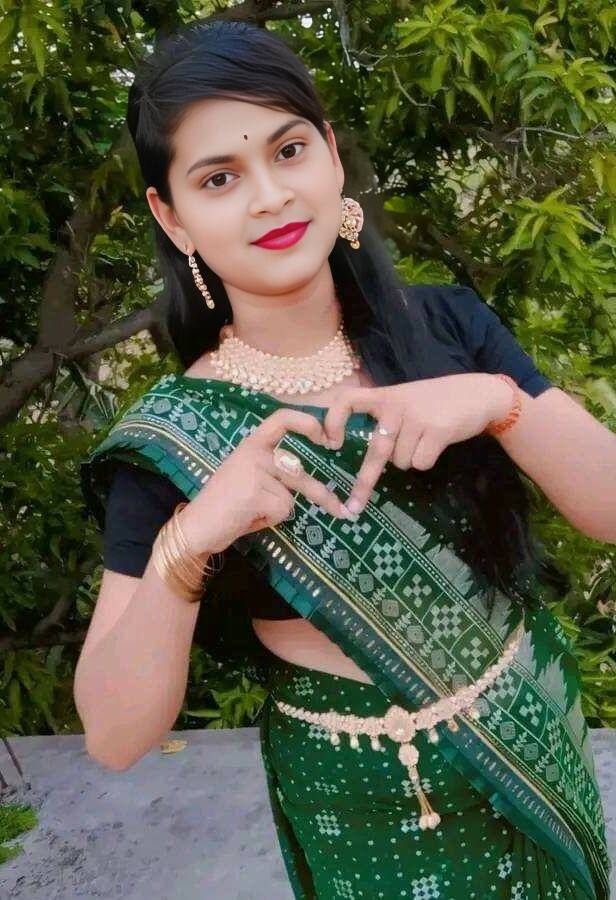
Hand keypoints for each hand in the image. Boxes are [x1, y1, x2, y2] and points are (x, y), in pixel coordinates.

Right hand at [178, 407, 355, 554]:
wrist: (196, 526)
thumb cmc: (225, 503)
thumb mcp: (249, 475)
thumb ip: (273, 469)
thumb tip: (307, 475)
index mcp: (252, 443)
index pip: (282, 418)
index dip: (307, 423)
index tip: (326, 438)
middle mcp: (253, 452)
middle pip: (299, 472)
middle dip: (322, 495)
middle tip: (341, 510)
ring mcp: (254, 471)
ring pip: (291, 494)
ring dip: (280, 510)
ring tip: (258, 515)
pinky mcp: (255, 493)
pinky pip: (282, 510)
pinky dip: (270, 520)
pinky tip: (248, 518)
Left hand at [323, 373, 511, 515]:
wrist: (480, 394)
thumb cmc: (438, 401)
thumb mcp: (406, 399)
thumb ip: (386, 416)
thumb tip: (367, 449)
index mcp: (385, 395)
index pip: (348, 399)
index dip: (334, 420)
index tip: (332, 443)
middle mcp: (397, 406)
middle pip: (375, 451)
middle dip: (364, 483)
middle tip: (354, 507)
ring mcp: (417, 418)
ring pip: (400, 462)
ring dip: (411, 459)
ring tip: (425, 439)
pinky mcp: (437, 431)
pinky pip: (420, 463)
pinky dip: (427, 461)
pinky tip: (436, 443)